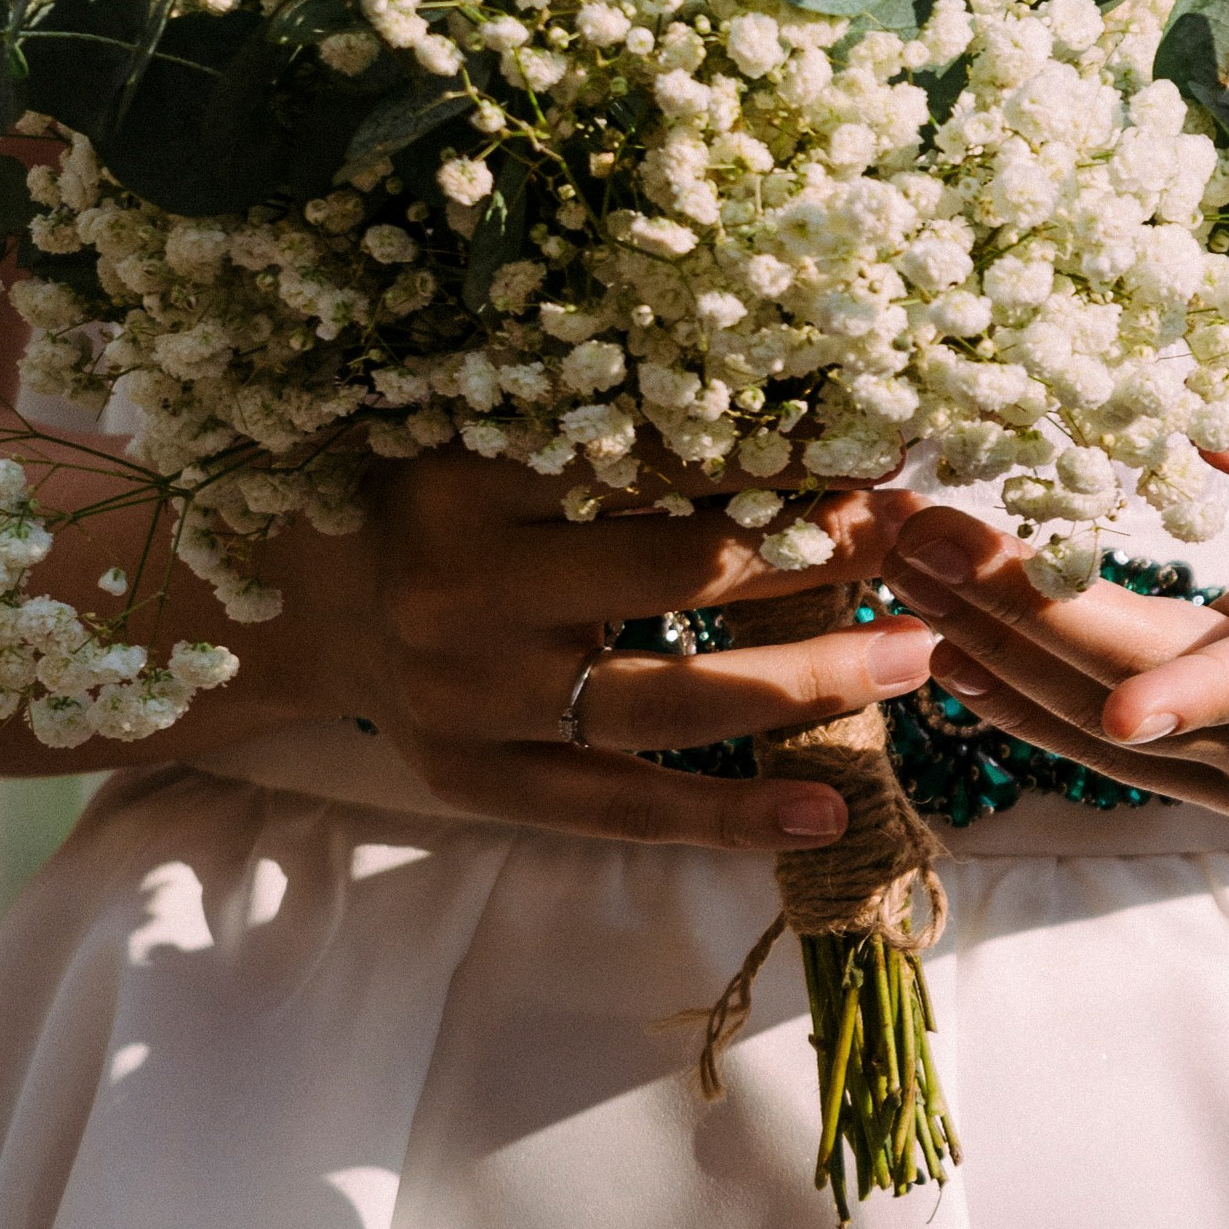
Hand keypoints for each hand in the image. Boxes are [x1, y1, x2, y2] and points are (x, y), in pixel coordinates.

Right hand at [287, 457, 936, 847]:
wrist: (307, 599)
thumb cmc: (437, 496)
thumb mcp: (503, 436)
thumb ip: (626, 433)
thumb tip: (818, 414)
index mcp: (472, 472)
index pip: (661, 460)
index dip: (783, 457)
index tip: (882, 450)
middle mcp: (463, 586)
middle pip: (681, 572)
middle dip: (820, 556)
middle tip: (921, 545)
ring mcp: (469, 698)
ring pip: (669, 700)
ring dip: (810, 679)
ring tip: (915, 659)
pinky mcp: (474, 779)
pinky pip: (619, 808)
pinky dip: (728, 814)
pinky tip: (829, 807)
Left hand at [885, 392, 1228, 813]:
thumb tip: (1207, 413)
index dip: (1186, 694)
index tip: (1117, 711)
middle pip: (1121, 682)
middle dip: (998, 607)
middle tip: (896, 523)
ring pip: (1090, 721)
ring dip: (979, 645)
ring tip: (885, 566)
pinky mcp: (1226, 780)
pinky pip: (1100, 747)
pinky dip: (1016, 700)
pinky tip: (942, 654)